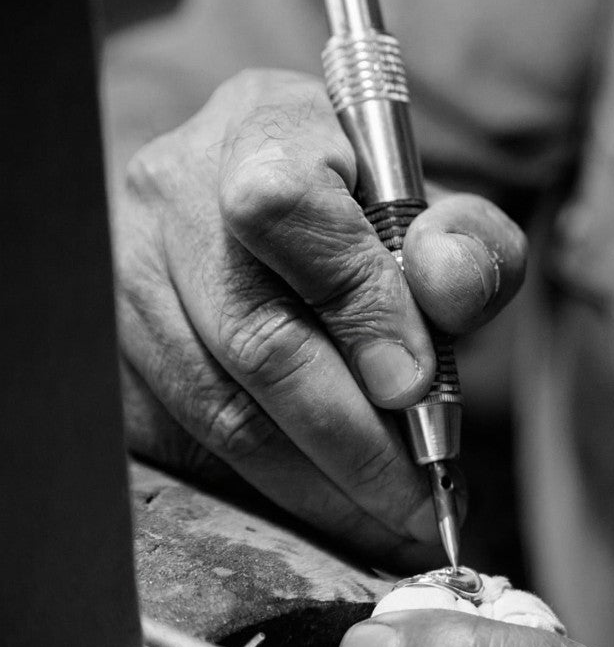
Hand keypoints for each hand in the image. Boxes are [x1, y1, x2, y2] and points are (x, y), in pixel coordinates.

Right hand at [112, 68, 525, 565]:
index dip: (357, 304)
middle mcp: (171, 190)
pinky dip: (274, 491)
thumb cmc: (367, 218)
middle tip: (425, 502)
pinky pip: (189, 443)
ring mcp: (124, 273)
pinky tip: (337, 511)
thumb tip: (449, 288)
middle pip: (253, 334)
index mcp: (263, 125)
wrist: (277, 218)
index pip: (285, 208)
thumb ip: (469, 245)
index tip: (418, 384)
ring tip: (395, 521)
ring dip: (319, 486)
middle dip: (356, 442)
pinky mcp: (110, 351)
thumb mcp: (437, 214)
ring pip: (218, 407)